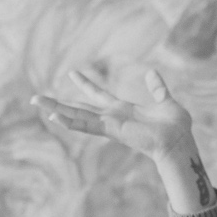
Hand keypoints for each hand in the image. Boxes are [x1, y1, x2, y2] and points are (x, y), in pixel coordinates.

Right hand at [33, 66, 196, 161]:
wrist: (180, 143)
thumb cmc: (176, 128)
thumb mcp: (165, 101)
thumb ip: (157, 88)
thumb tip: (152, 73)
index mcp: (124, 111)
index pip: (99, 96)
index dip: (86, 84)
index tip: (72, 73)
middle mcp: (113, 119)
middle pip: (80, 109)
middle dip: (59, 103)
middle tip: (37, 97)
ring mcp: (110, 125)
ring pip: (77, 117)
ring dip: (56, 110)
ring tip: (37, 102)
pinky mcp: (111, 130)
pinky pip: (86, 125)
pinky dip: (69, 121)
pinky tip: (53, 117)